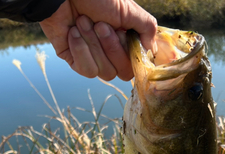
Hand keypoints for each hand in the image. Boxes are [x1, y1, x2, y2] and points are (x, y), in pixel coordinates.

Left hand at [39, 0, 156, 80]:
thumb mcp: (129, 10)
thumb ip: (147, 29)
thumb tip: (151, 51)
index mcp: (126, 40)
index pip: (137, 65)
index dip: (132, 56)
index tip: (124, 36)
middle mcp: (112, 52)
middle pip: (123, 72)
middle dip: (111, 47)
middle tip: (100, 24)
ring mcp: (94, 58)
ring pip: (105, 73)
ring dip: (93, 45)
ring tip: (83, 22)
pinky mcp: (76, 61)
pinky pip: (86, 70)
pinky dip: (80, 49)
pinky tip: (72, 32)